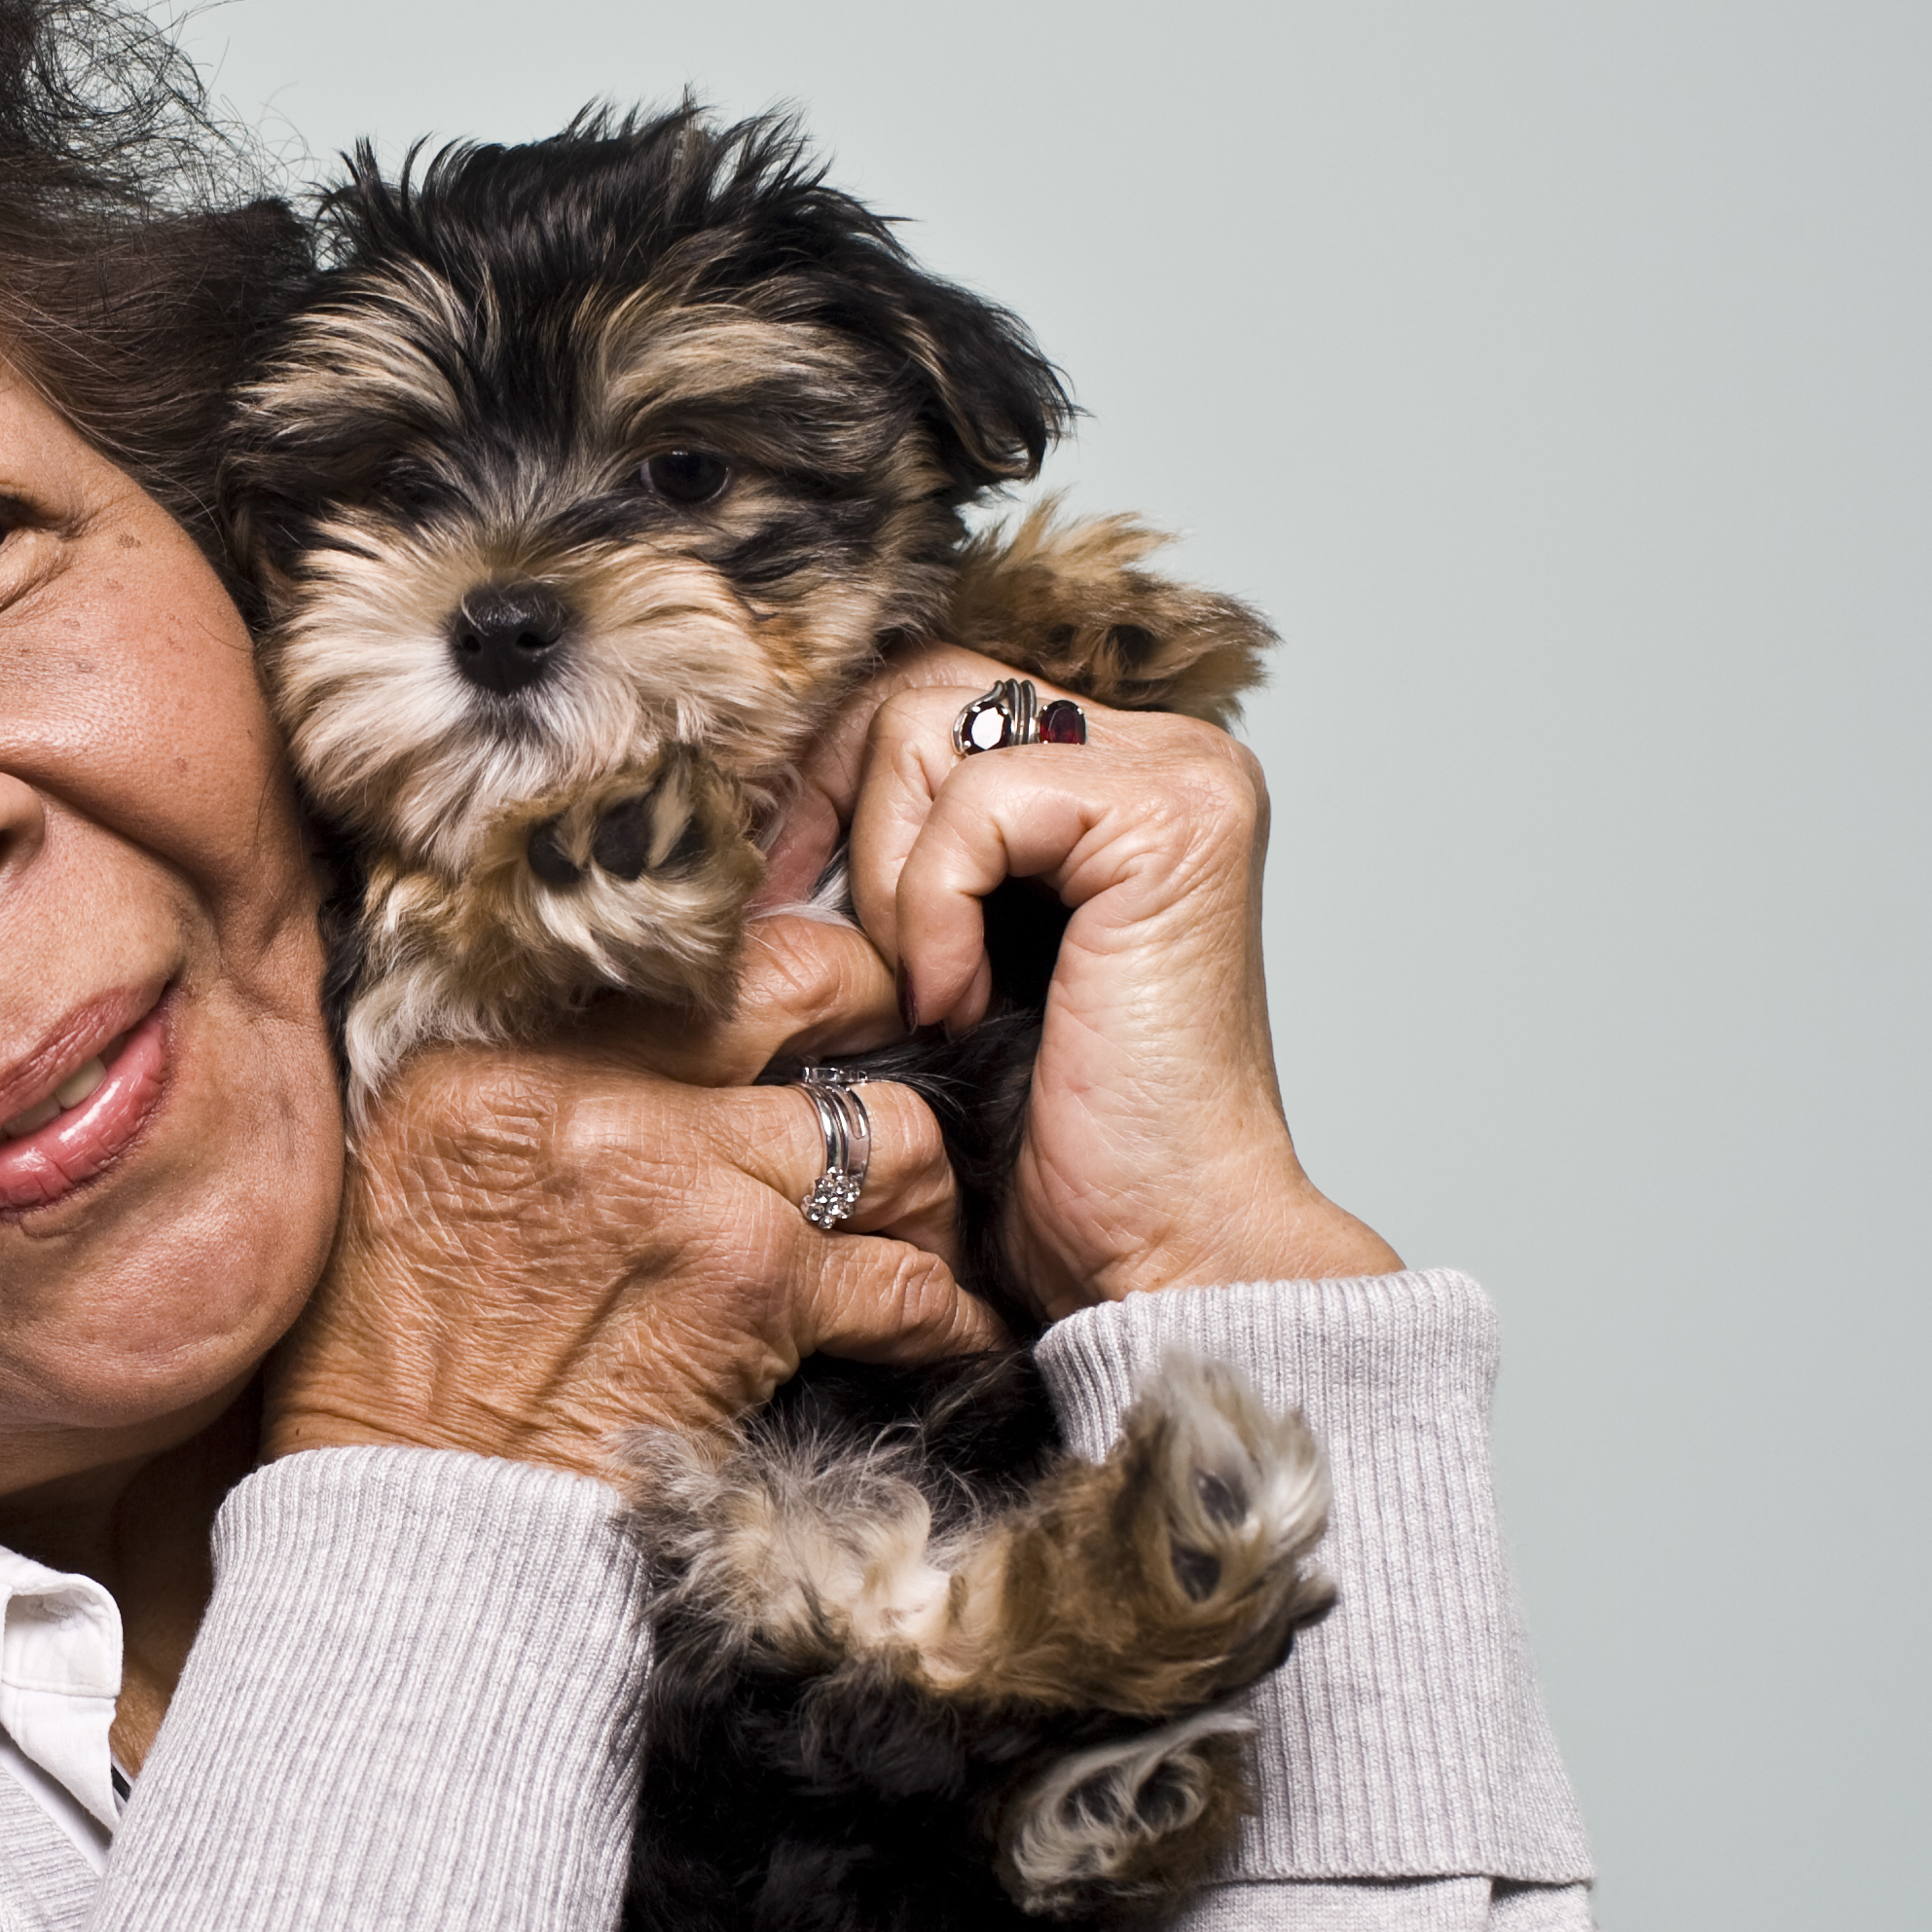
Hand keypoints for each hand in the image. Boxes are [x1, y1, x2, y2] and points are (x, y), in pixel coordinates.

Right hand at [266, 918, 1003, 1476]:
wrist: (408, 1523)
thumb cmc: (393, 1369)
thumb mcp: (406, 1170)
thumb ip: (511, 1085)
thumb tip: (620, 1039)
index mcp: (487, 1047)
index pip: (670, 950)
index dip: (759, 972)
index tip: (793, 1005)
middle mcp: (585, 1085)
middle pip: (802, 987)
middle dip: (870, 1028)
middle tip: (887, 1069)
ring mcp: (678, 1177)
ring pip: (889, 1132)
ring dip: (920, 1188)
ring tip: (916, 1227)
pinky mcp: (752, 1286)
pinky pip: (907, 1283)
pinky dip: (945, 1317)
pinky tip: (947, 1334)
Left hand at [785, 645, 1398, 1317]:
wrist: (1153, 1249)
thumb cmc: (1051, 1141)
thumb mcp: (939, 962)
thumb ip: (898, 857)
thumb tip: (752, 781)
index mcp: (1115, 776)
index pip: (926, 692)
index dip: (828, 779)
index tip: (776, 891)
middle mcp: (1162, 753)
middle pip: (920, 682)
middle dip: (841, 809)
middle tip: (827, 941)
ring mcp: (1179, 776)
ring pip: (932, 724)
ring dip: (889, 877)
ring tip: (924, 991)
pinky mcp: (1170, 820)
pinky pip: (976, 798)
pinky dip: (933, 908)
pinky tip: (962, 1003)